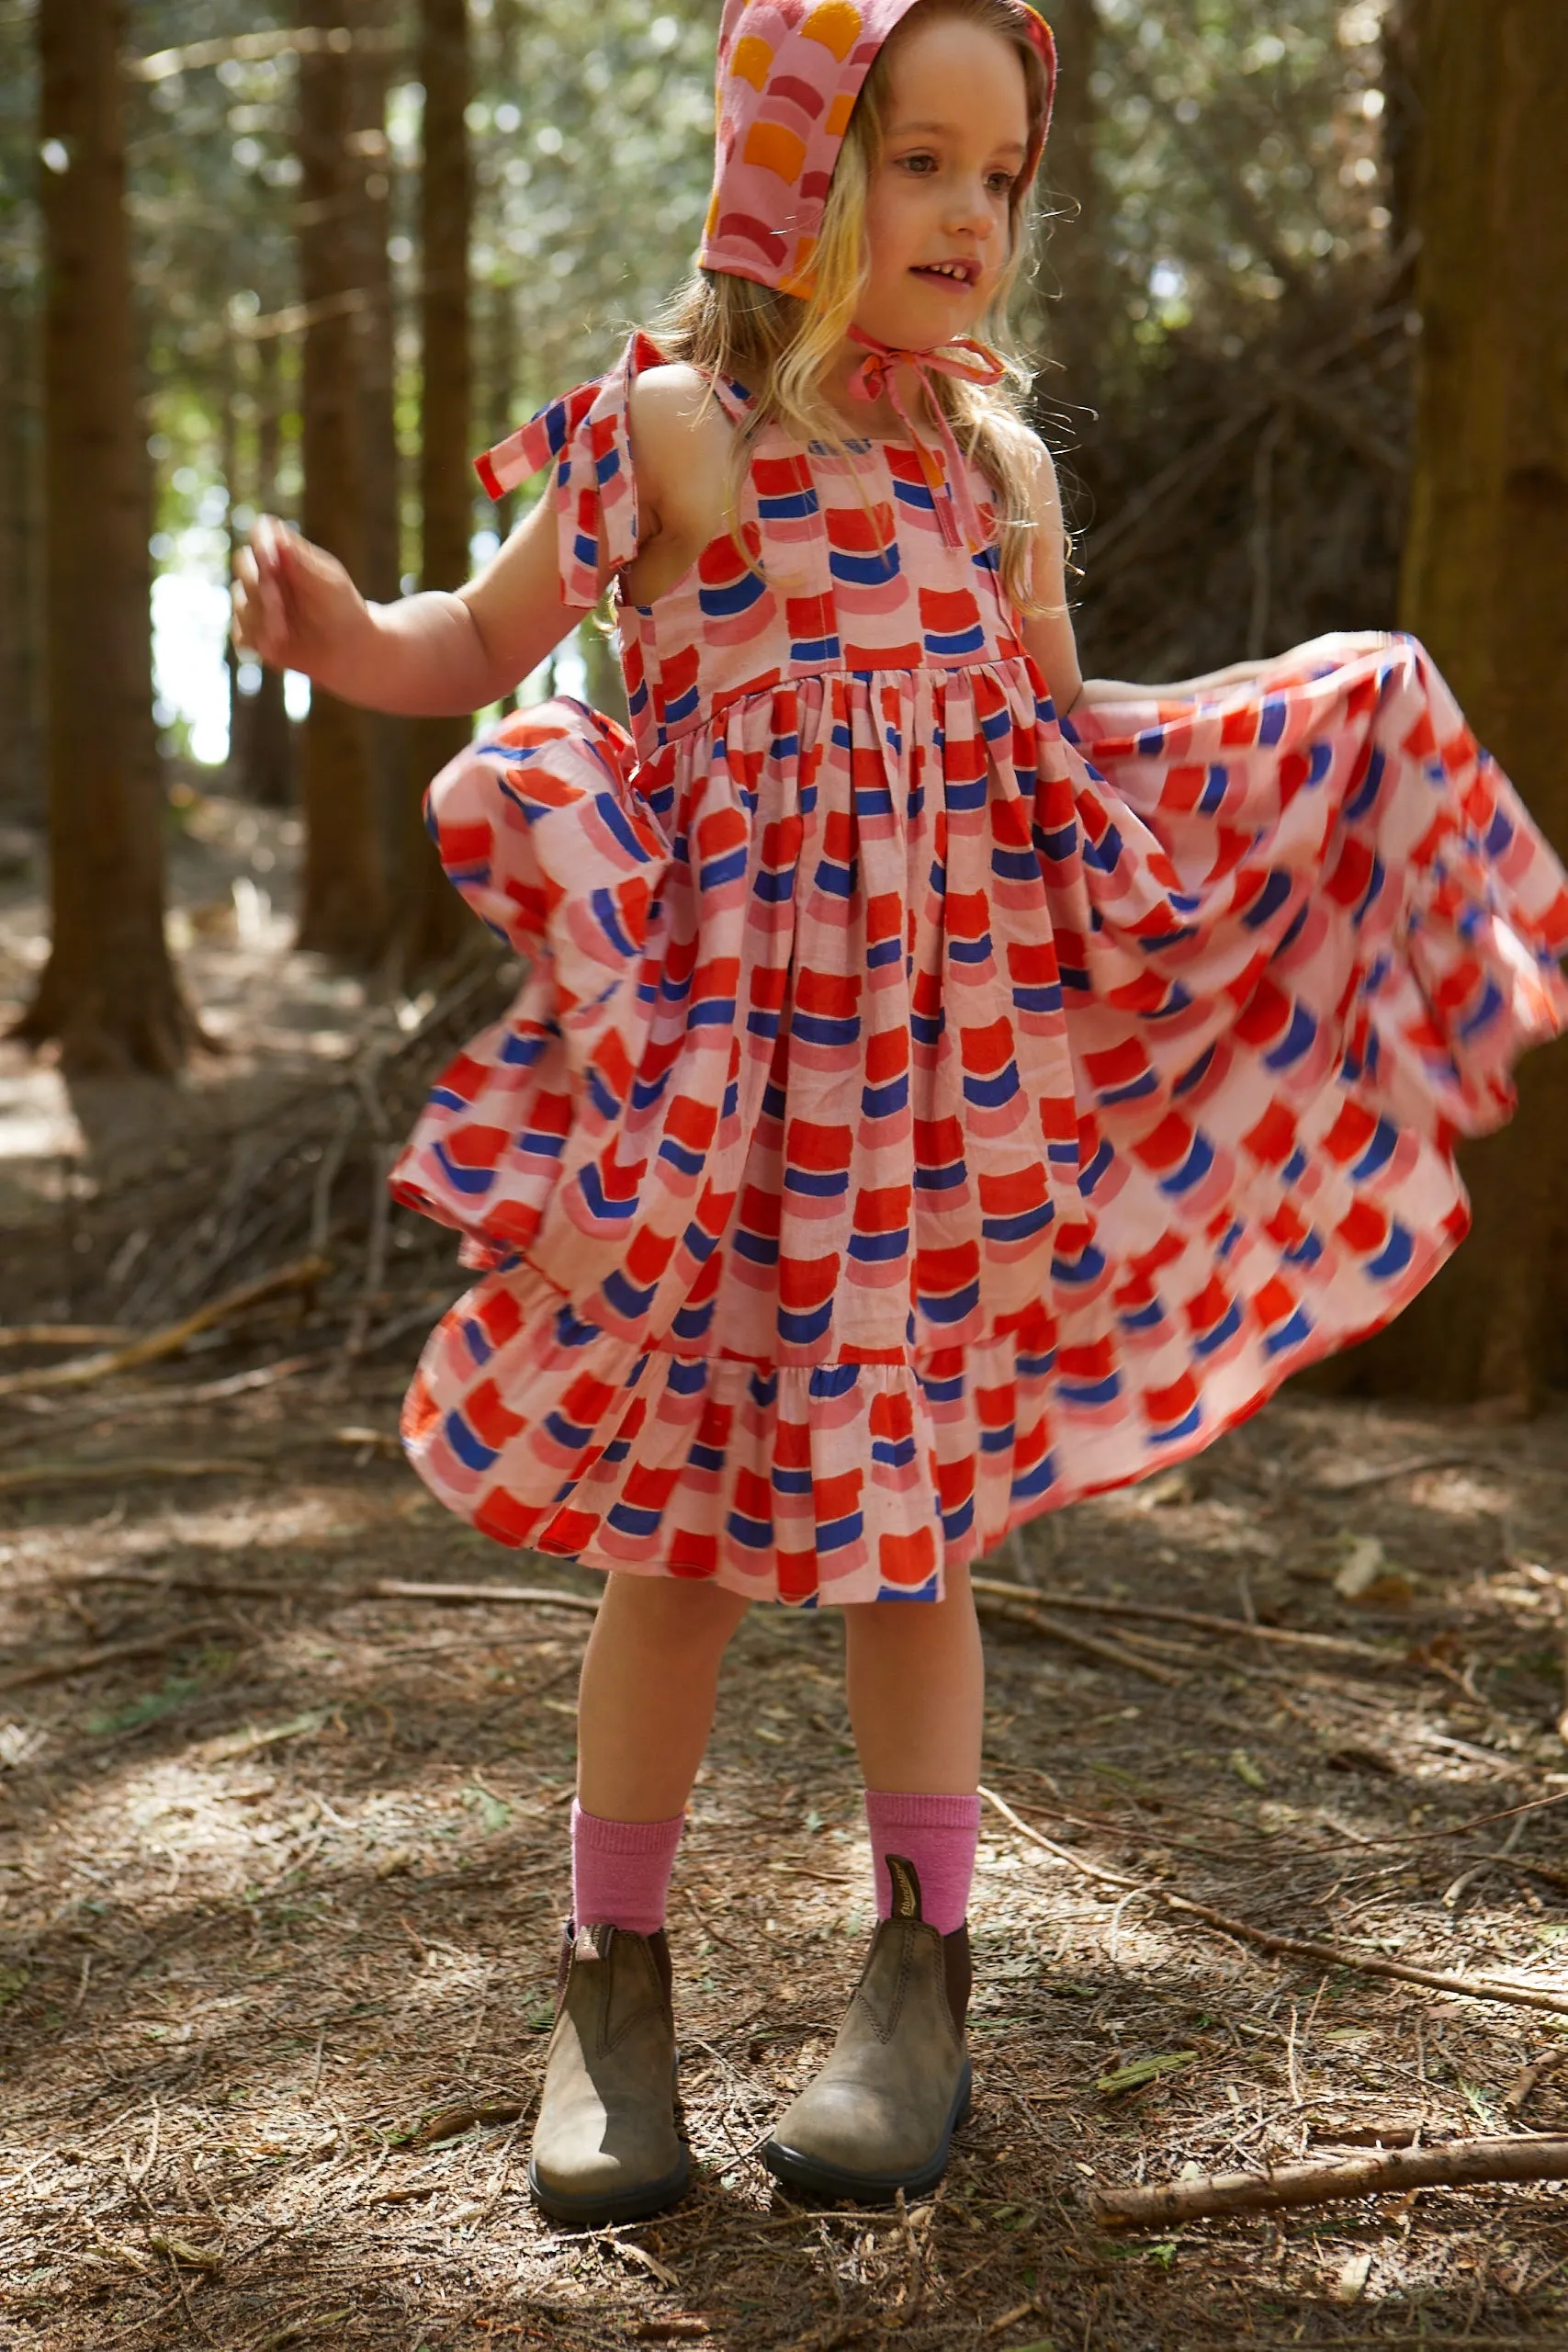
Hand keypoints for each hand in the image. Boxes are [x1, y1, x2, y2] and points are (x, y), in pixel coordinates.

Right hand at [231, 515, 369, 685]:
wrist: (350, 651)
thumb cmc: (344, 610)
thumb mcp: (330, 584)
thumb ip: (302, 563)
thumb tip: (278, 538)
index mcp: (287, 555)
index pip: (261, 533)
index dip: (260, 543)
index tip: (271, 561)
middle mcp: (268, 575)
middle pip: (243, 564)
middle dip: (258, 585)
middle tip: (278, 604)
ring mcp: (259, 604)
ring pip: (240, 602)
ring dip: (259, 617)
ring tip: (284, 633)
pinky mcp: (255, 634)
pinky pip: (240, 634)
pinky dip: (254, 640)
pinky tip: (273, 646)